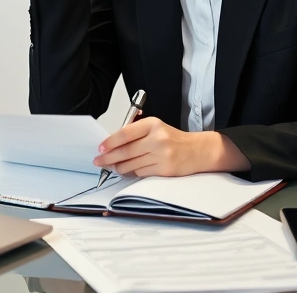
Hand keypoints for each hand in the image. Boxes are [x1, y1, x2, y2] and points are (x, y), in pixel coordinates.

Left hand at [93, 117, 215, 176]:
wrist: (198, 150)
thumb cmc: (173, 139)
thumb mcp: (155, 127)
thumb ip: (135, 132)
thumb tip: (111, 142)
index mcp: (153, 124)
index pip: (125, 133)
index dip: (110, 142)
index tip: (101, 148)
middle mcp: (157, 139)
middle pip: (125, 151)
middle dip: (109, 158)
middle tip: (99, 161)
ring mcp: (161, 155)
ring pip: (131, 164)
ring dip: (119, 167)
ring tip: (114, 166)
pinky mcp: (164, 169)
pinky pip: (140, 172)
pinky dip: (132, 172)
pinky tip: (130, 169)